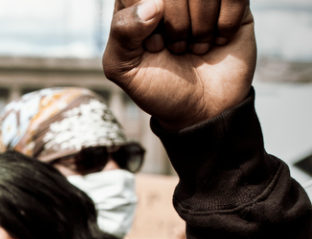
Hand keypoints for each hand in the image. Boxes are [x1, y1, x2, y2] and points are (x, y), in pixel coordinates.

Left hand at [103, 0, 255, 130]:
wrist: (202, 109)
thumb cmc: (158, 86)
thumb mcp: (123, 68)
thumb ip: (121, 33)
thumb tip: (153, 4)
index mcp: (134, 2)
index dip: (146, 21)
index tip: (152, 46)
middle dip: (177, 26)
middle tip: (176, 50)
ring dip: (202, 28)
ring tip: (196, 48)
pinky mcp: (234, 1)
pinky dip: (226, 24)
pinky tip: (218, 40)